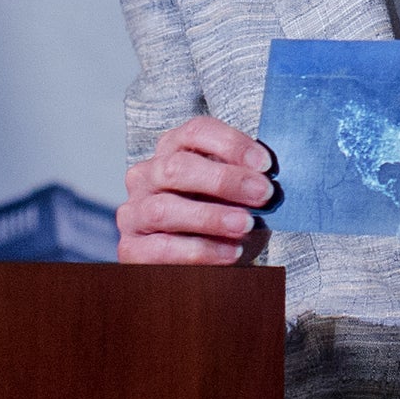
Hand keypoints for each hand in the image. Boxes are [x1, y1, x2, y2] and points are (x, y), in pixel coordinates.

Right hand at [117, 115, 274, 264]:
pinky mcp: (131, 249)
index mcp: (171, 151)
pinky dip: (199, 251)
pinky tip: (229, 253)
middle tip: (262, 194)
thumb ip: (243, 180)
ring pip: (164, 209)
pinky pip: (161, 248)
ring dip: (210, 217)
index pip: (195, 132)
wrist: (196, 266)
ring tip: (245, 225)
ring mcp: (133, 213)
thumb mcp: (231, 194)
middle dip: (224, 180)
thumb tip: (268, 178)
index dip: (231, 144)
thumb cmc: (218, 221)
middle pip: (177, 168)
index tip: (265, 164)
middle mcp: (146, 176)